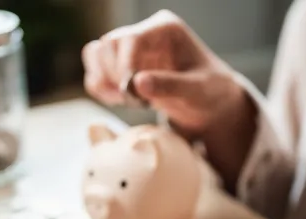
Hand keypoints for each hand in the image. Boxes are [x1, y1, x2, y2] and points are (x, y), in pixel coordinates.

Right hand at [82, 10, 252, 145]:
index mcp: (165, 29)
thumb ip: (170, 86)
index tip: (133, 95)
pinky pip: (95, 70)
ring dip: (103, 81)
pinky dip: (100, 88)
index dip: (125, 67)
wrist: (209, 102)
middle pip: (108, 44)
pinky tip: (119, 101)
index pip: (131, 39)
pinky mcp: (121, 65)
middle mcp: (144, 33)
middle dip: (115, 76)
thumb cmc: (210, 92)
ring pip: (95, 53)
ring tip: (125, 101)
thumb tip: (137, 84)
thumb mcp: (198, 91)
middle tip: (136, 101)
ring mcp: (130, 48)